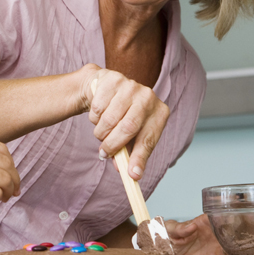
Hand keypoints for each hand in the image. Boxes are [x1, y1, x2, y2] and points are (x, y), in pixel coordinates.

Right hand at [85, 66, 169, 180]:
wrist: (105, 89)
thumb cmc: (121, 117)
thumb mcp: (130, 135)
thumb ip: (131, 154)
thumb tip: (130, 174)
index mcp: (159, 113)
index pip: (149, 140)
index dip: (139, 158)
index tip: (132, 175)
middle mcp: (149, 97)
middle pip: (128, 127)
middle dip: (113, 145)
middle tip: (104, 153)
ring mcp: (131, 85)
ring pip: (110, 119)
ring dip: (100, 132)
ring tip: (101, 131)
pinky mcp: (113, 79)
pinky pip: (98, 107)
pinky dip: (94, 117)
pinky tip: (98, 113)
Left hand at [165, 214, 241, 254]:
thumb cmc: (165, 239)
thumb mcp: (168, 230)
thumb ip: (179, 227)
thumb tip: (191, 226)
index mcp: (202, 224)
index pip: (219, 216)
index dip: (229, 214)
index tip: (237, 214)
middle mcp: (213, 236)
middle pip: (231, 231)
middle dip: (242, 230)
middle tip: (252, 229)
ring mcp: (215, 249)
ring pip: (234, 247)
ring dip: (244, 246)